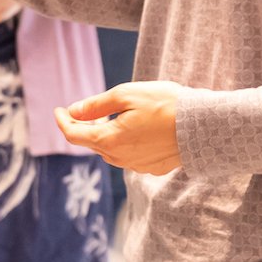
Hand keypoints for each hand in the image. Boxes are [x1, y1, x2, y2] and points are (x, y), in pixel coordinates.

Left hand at [53, 80, 182, 174]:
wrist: (204, 125)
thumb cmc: (164, 104)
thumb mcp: (125, 95)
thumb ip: (96, 106)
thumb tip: (73, 111)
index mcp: (110, 141)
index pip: (74, 135)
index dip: (62, 121)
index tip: (58, 109)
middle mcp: (121, 158)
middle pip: (92, 144)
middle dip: (82, 127)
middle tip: (81, 110)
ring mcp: (138, 165)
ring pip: (110, 152)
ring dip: (102, 136)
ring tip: (105, 118)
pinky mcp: (153, 167)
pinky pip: (128, 156)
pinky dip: (121, 143)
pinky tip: (130, 129)